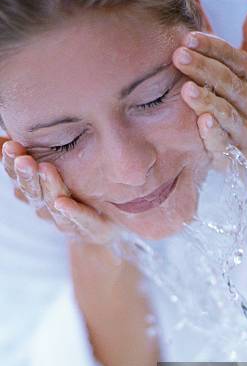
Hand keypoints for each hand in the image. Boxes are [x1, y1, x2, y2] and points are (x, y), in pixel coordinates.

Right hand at [1, 137, 118, 245]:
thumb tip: (2, 137)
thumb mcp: (61, 167)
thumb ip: (36, 152)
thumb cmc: (83, 193)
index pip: (18, 176)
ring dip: (49, 187)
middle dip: (27, 175)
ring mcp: (68, 221)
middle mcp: (47, 208)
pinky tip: (62, 203)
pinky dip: (71, 212)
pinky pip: (81, 220)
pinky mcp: (92, 229)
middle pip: (33, 191)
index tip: (9, 145)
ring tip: (45, 169)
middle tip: (23, 159)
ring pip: (54, 204)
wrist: (116, 224)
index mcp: (36, 192)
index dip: (11, 163)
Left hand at [173, 8, 246, 162]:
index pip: (234, 59)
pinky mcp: (234, 154)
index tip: (188, 38)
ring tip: (186, 89)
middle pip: (229, 83)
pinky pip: (225, 144)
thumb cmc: (245, 102)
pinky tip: (202, 122)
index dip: (213, 47)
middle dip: (204, 69)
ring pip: (228, 113)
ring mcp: (245, 129)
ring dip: (208, 100)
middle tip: (178, 56)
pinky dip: (215, 134)